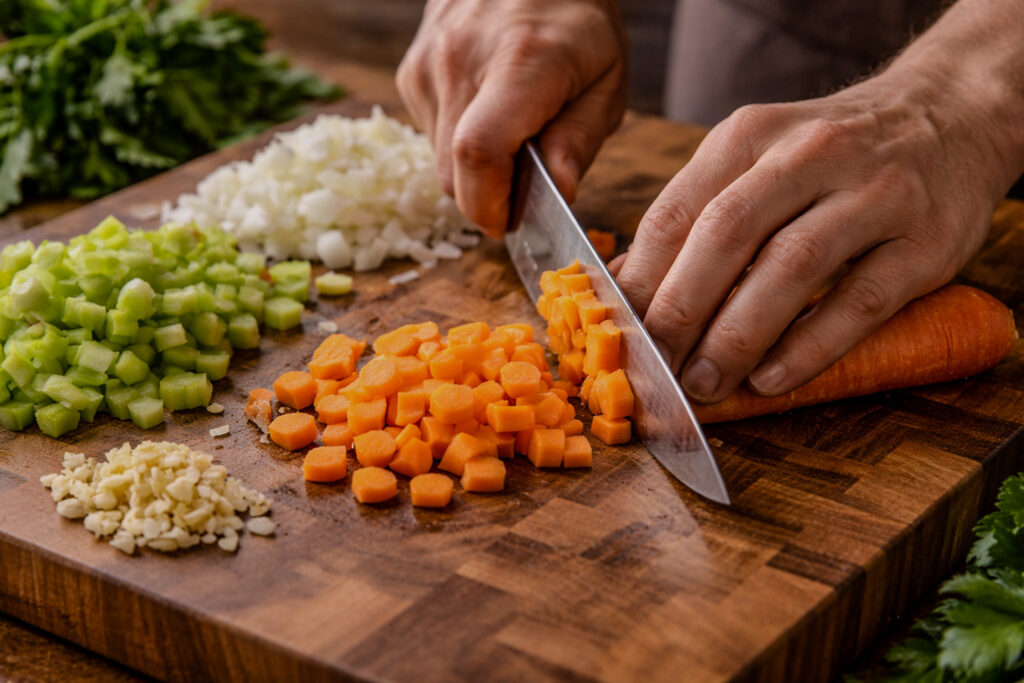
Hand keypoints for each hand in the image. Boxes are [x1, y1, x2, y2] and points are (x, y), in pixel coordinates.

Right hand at [396, 0, 626, 234]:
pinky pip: (429, 135)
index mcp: (519, 63)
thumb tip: (558, 192)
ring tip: (511, 131)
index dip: (487, 203)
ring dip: (474, 169)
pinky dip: (458, 142)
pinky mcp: (412, 70)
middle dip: (486, 197)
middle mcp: (461, 60)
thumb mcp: (606, 78)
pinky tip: (486, 111)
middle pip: (453, 171)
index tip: (509, 222)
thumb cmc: (578, 21)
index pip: (477, 151)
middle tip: (523, 185)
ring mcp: (428, 63)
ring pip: (438, 159)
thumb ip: (580, 138)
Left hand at [613, 63, 1016, 403]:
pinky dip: (810, 345)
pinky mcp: (927, 240)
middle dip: (680, 310)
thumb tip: (623, 287)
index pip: (677, 210)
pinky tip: (772, 379)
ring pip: (793, 266)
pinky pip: (861, 300)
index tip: (617, 331)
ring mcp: (875, 193)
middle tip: (655, 366)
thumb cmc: (830, 155)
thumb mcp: (756, 159)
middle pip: (727, 235)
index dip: (641, 279)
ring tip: (705, 384)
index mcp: (751, 135)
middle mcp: (810, 154)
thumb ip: (694, 215)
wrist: (949, 117)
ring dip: (738, 336)